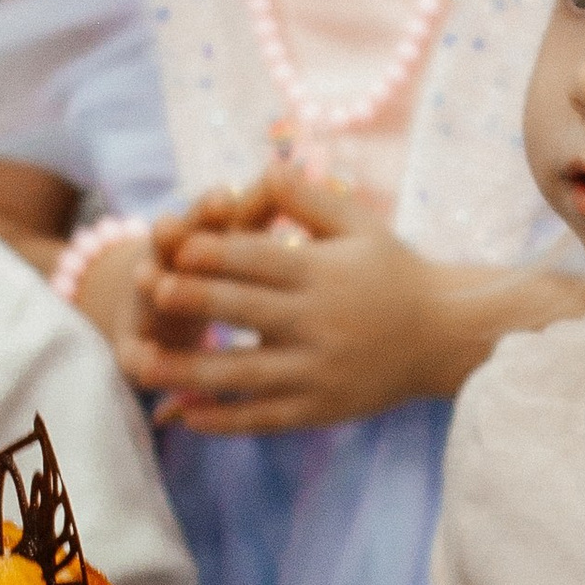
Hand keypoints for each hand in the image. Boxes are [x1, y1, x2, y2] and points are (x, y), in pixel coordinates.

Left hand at [127, 168, 484, 432]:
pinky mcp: (319, 409)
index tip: (173, 246)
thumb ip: (305, 200)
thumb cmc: (393, 272)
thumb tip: (262, 166)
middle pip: (244, 311)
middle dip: (193, 300)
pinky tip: (182, 414)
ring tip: (139, 365)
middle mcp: (318, 323)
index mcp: (322, 274)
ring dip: (187, 370)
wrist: (445, 337)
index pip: (259, 261)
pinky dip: (221, 418)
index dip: (215, 252)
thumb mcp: (358, 225)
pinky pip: (262, 417)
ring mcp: (318, 371)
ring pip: (243, 373)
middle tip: (145, 291)